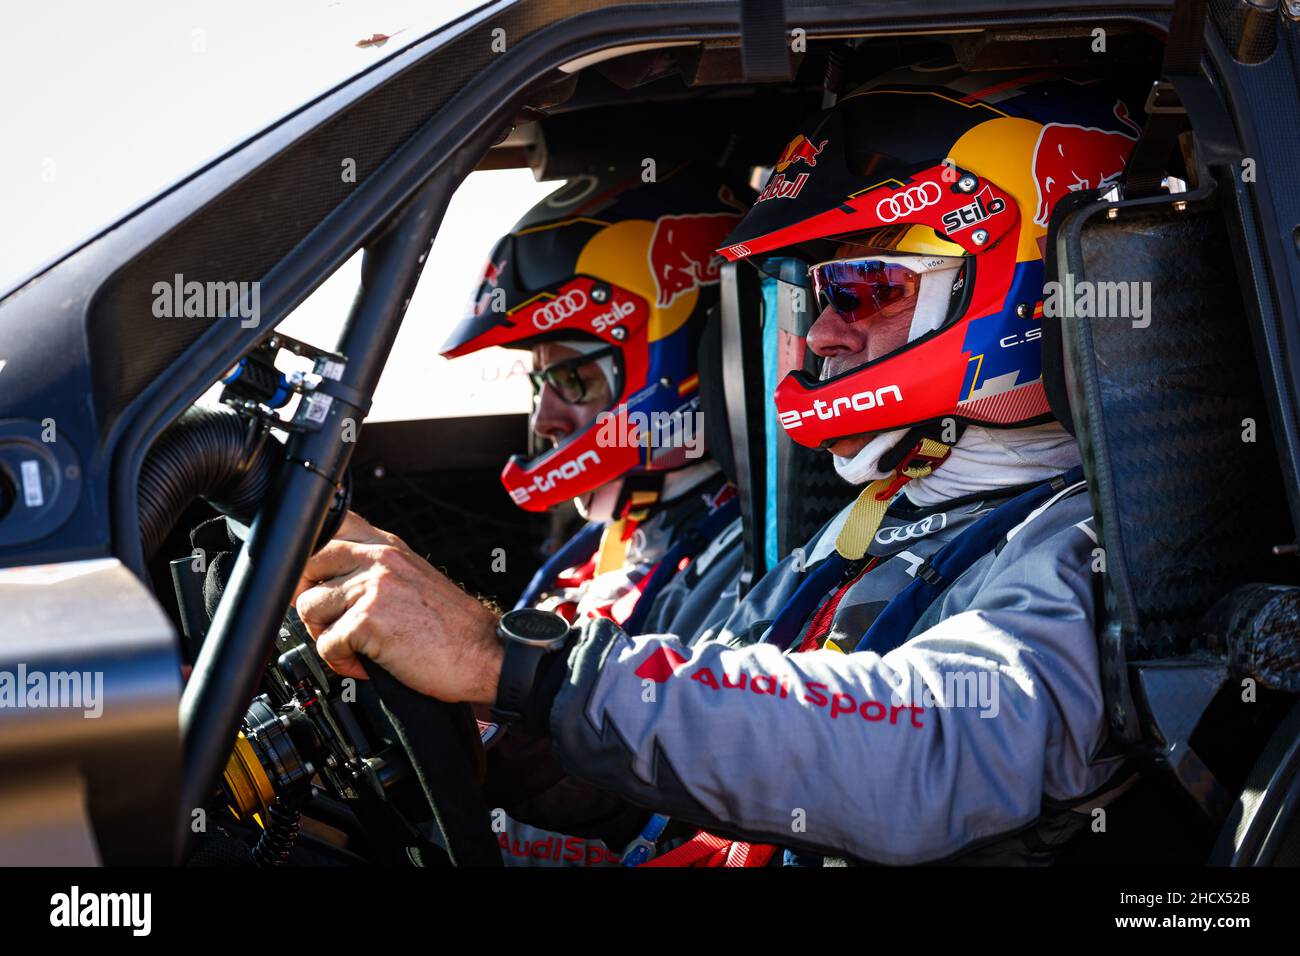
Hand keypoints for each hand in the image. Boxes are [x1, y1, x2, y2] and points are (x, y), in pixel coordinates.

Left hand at [293, 511, 503, 703]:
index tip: (318, 581)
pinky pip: (325, 644)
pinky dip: (341, 662)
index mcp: (388, 546)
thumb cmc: (454, 627)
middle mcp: (380, 558)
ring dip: (325, 634)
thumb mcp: (414, 578)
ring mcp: (373, 586)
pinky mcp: (368, 620)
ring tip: (355, 646)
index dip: (313, 557)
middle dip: (312, 599)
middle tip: (334, 622)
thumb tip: (333, 580)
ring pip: (309, 607)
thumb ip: (378, 569)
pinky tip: (366, 664)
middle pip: (307, 565)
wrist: (485, 654)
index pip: (331, 525)